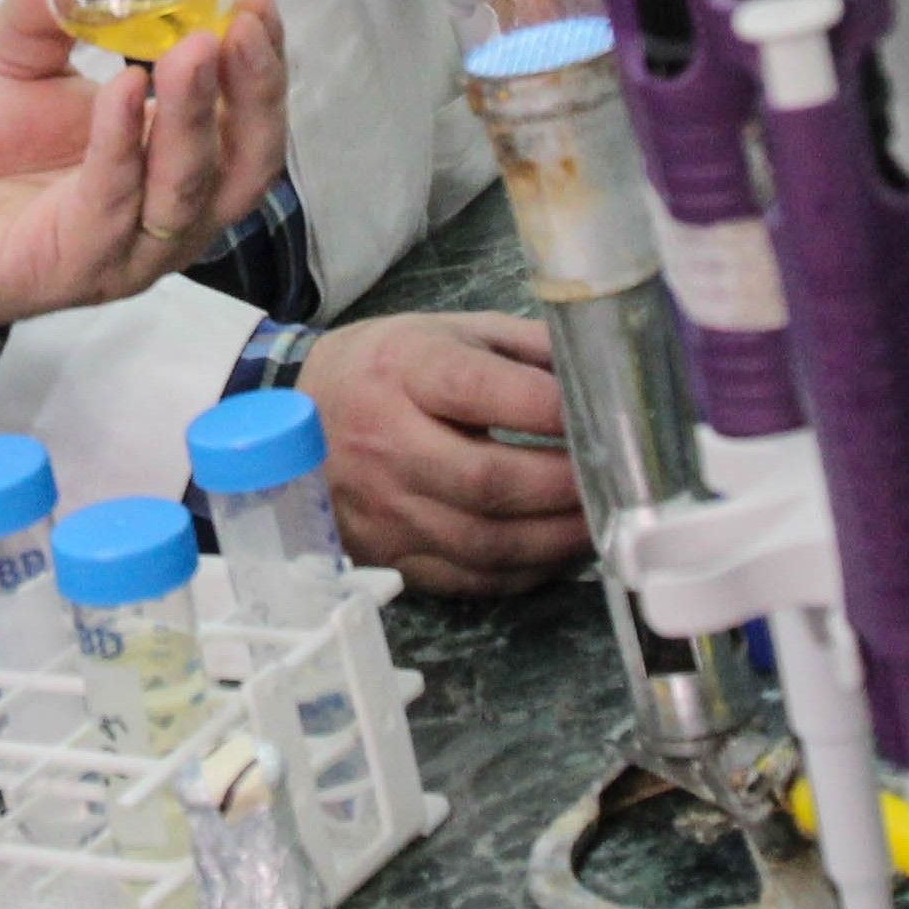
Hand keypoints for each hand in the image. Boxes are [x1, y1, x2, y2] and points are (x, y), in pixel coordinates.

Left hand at [0, 0, 291, 356]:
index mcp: (167, 160)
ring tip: (193, 48)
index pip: (245, 119)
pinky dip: (123, 147)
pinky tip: (121, 90)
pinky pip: (112, 207)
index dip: (261, 63)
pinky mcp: (74, 267)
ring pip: (190, 192)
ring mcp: (126, 248)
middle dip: (253, 92)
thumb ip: (47, 7)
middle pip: (245, 164)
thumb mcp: (9, 59)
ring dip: (197, 118)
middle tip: (242, 25)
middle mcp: (165, 211)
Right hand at [304, 313, 587, 592]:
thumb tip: (601, 375)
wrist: (295, 411)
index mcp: (403, 370)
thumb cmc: (386, 366)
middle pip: (486, 481)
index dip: (546, 409)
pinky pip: (466, 579)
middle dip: (563, 486)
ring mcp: (382, 508)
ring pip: (482, 542)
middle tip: (613, 482)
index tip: (598, 415)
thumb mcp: (449, 330)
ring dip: (554, 539)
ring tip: (598, 521)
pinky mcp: (385, 554)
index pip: (477, 390)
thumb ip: (525, 347)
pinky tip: (554, 551)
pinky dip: (522, 572)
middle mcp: (386, 442)